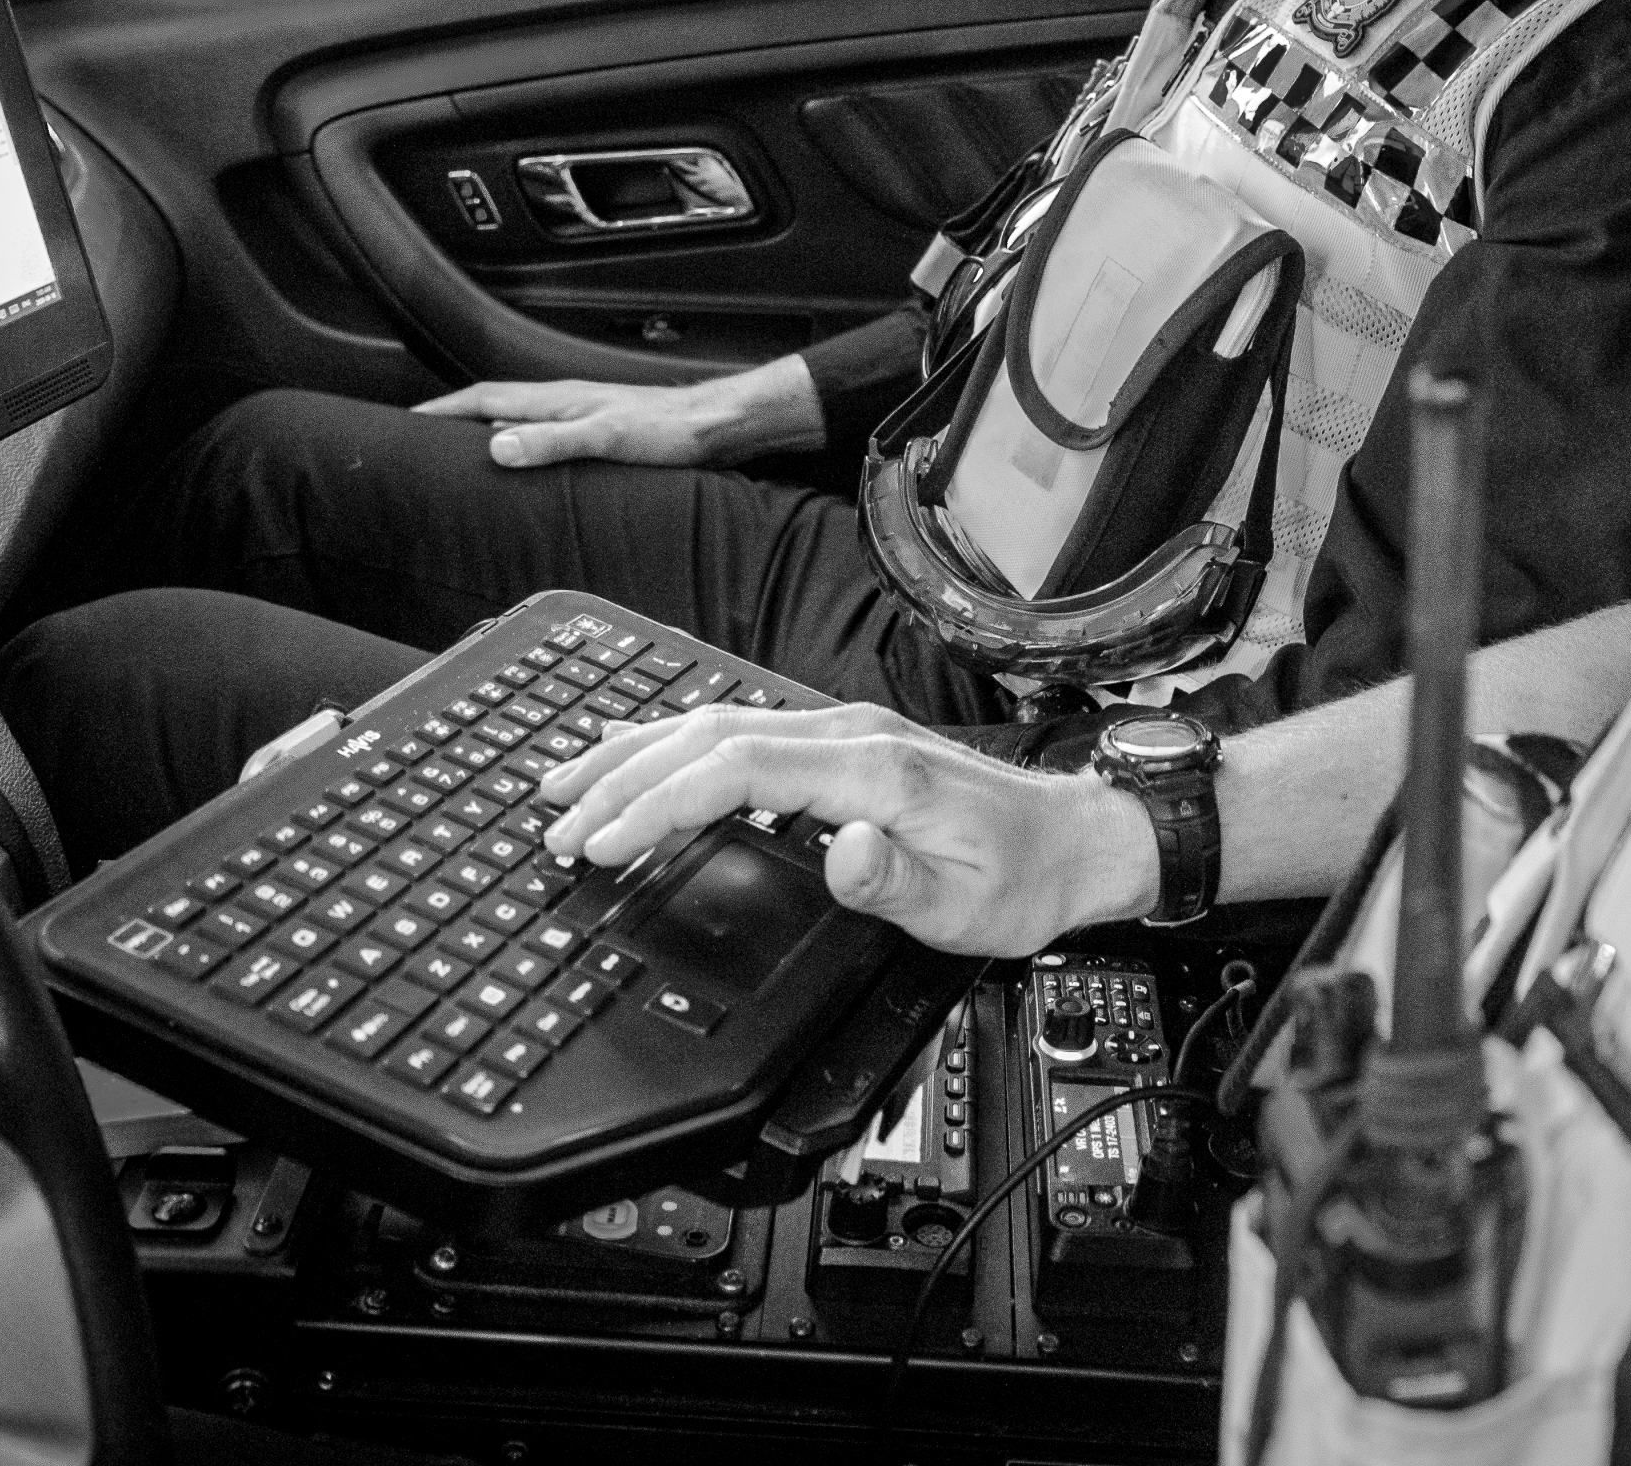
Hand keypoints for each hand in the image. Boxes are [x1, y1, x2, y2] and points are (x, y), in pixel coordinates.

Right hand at [411, 353, 820, 468]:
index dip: (441, 410)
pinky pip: (542, 438)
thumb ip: (553, 441)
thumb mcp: (606, 438)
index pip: (482, 397)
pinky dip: (519, 450)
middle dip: (452, 422)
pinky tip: (523, 471)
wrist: (717, 427)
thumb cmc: (670, 429)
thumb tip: (496, 445)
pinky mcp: (598, 433)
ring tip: (456, 463)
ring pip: (517, 423)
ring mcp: (580, 415)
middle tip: (417, 445)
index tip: (405, 423)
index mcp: (555, 399)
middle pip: (493, 408)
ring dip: (484, 436)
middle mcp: (562, 402)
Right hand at [537, 703, 1160, 957]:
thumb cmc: (1023, 878)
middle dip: (622, 776)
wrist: (1078, 840)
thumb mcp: (968, 906)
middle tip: (552, 821)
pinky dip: (678, 744)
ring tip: (566, 782)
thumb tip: (841, 849)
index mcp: (872, 770)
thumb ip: (896, 881)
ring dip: (638, 752)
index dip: (660, 804)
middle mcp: (851, 734)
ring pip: (718, 724)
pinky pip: (742, 731)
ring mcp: (845, 731)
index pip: (737, 771)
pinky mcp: (845, 744)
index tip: (601, 842)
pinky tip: (644, 760)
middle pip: (709, 737)